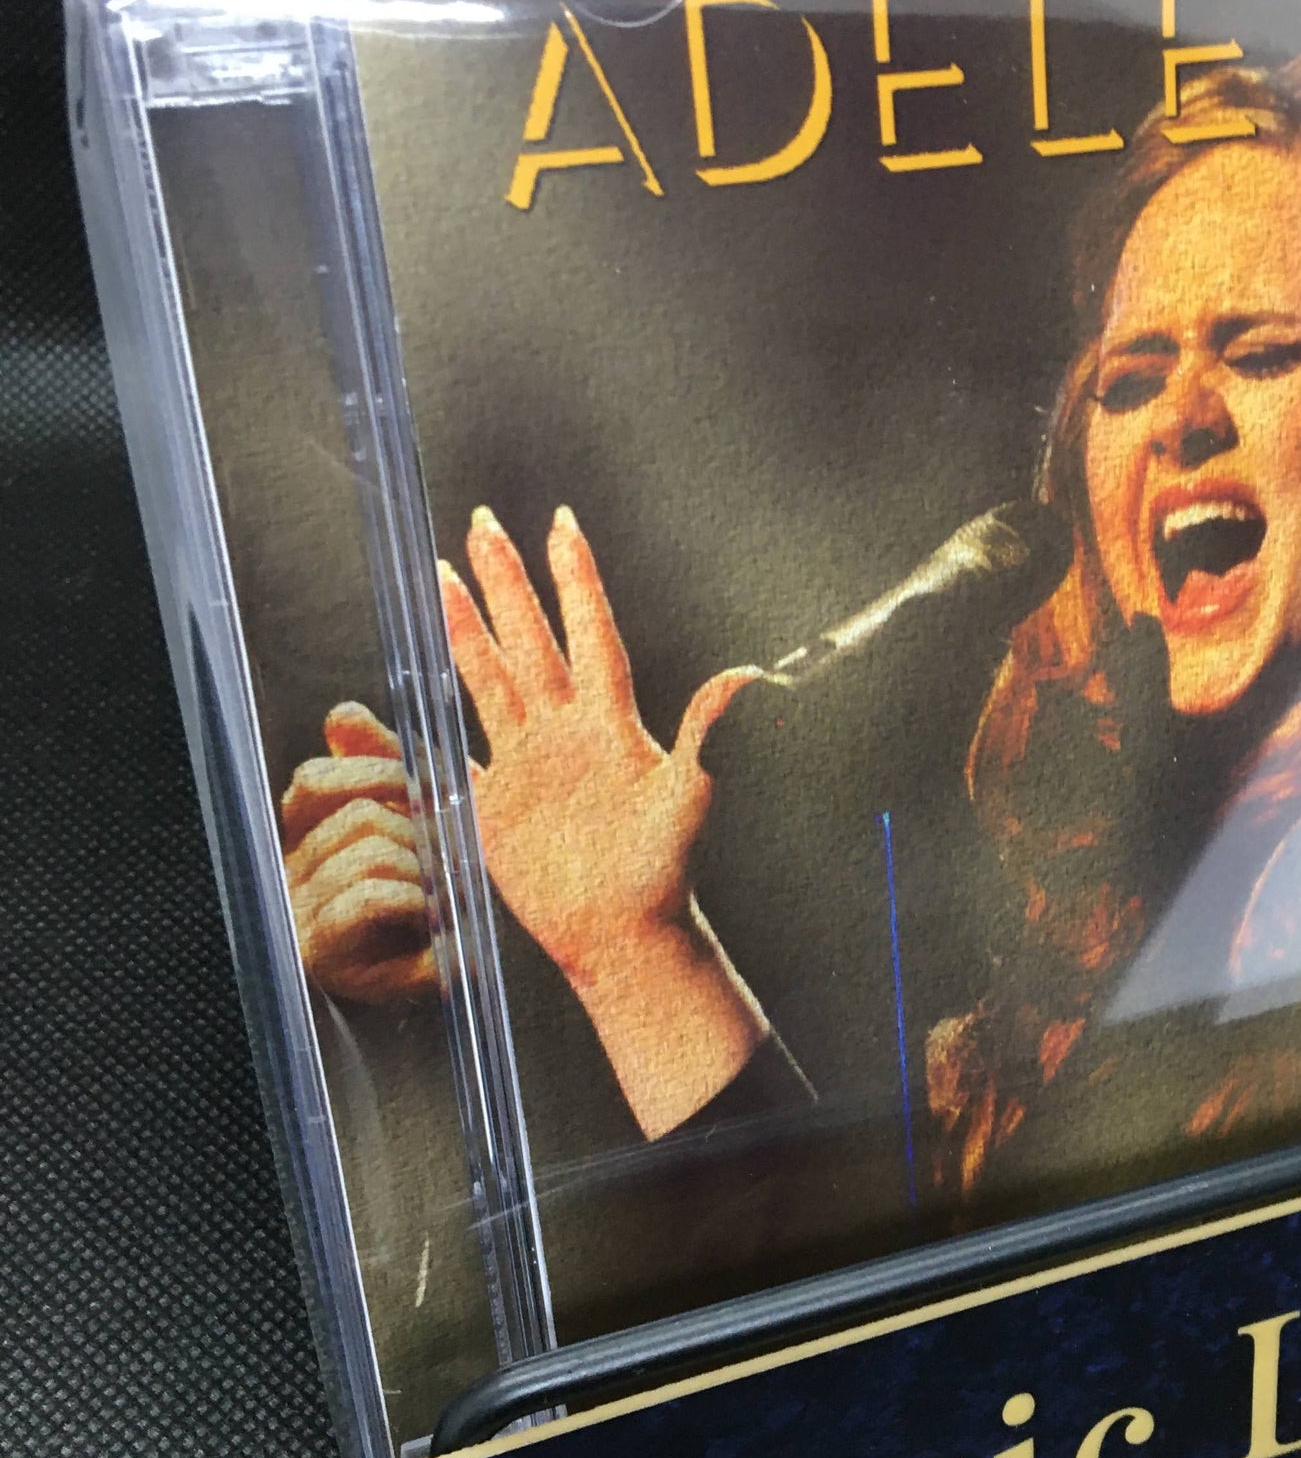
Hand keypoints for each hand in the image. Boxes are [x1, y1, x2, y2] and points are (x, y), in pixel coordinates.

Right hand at [281, 703, 436, 1004]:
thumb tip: (343, 712)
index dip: (369, 774)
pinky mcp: (324, 960)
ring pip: (368, 855)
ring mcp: (302, 920)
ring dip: (425, 872)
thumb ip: (388, 768)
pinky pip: (368, 898)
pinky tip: (442, 926)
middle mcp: (293, 877)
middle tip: (453, 859)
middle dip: (418, 831)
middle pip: (356, 817)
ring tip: (446, 900)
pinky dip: (417, 903)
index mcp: (309, 840)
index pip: (312, 782)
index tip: (420, 787)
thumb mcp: (422, 827)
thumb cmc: (440, 905)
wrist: (461, 989)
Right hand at [440, 504, 764, 1136]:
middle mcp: (565, 730)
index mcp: (610, 722)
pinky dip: (420, 726)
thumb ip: (708, 735)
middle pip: (529, 639)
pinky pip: (450, 752)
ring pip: (487, 678)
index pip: (588, 632)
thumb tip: (749, 678)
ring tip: (439, 576)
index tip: (561, 522)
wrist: (623, 934)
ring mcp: (527, 762)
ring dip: (464, 629)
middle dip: (505, 582)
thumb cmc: (662, 870)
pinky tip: (393, 693)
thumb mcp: (690, 797)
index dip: (576, 579)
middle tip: (482, 522)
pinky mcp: (494, 802)